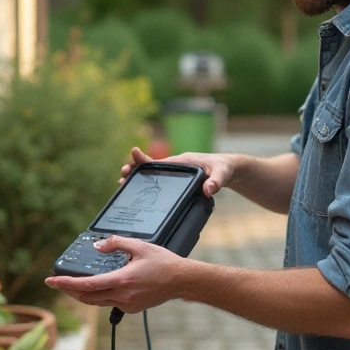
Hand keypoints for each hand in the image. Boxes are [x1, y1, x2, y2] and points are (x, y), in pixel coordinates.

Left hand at [45, 236, 187, 314]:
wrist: (182, 281)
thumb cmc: (163, 263)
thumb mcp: (139, 246)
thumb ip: (116, 243)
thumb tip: (98, 246)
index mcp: (122, 280)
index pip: (86, 284)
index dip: (65, 283)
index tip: (51, 280)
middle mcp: (122, 296)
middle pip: (86, 297)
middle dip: (69, 290)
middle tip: (56, 282)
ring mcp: (127, 304)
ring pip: (96, 301)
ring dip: (82, 294)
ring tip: (71, 285)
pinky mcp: (132, 308)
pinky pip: (109, 302)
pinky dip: (99, 295)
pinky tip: (99, 286)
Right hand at [119, 147, 233, 197]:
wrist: (227, 170)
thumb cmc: (223, 168)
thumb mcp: (222, 174)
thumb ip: (216, 181)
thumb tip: (208, 190)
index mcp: (181, 162)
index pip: (159, 160)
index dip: (144, 159)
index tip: (133, 155)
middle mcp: (174, 167)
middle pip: (150, 168)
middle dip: (134, 169)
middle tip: (121, 175)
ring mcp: (174, 175)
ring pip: (151, 175)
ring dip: (136, 178)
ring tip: (122, 183)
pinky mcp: (176, 183)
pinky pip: (157, 182)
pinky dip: (145, 185)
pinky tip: (136, 194)